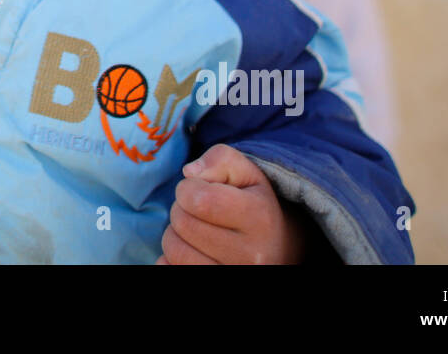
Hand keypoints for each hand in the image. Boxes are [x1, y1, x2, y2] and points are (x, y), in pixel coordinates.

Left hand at [157, 143, 307, 263]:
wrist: (277, 249)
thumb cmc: (253, 204)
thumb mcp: (247, 173)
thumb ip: (220, 159)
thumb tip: (189, 173)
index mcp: (260, 218)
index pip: (200, 200)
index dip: (188, 189)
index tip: (197, 189)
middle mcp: (251, 255)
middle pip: (183, 223)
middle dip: (181, 209)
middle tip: (198, 210)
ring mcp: (234, 274)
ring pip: (174, 250)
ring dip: (175, 234)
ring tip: (195, 229)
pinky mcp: (215, 287)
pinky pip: (170, 269)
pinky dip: (172, 258)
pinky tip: (192, 250)